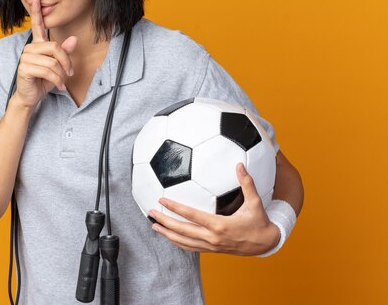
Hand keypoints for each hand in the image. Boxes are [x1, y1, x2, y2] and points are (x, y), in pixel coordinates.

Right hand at [14, 0, 77, 108]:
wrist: (31, 96)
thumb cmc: (43, 80)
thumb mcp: (58, 66)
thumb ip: (65, 52)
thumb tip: (74, 39)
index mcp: (37, 44)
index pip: (37, 25)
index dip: (37, 12)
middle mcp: (30, 48)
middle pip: (54, 47)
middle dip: (66, 61)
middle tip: (70, 73)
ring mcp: (26, 57)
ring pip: (52, 61)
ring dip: (61, 74)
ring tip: (63, 82)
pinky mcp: (24, 68)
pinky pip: (47, 71)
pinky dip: (57, 80)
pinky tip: (59, 86)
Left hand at [148, 163, 280, 255]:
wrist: (265, 244)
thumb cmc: (259, 221)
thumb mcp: (255, 202)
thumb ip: (247, 183)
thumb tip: (240, 165)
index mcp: (220, 225)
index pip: (192, 216)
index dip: (175, 208)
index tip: (162, 200)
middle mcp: (212, 238)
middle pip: (182, 230)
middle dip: (164, 221)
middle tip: (150, 212)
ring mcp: (211, 246)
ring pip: (183, 242)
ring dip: (167, 233)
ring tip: (153, 225)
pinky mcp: (211, 250)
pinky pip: (190, 247)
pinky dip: (177, 242)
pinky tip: (169, 235)